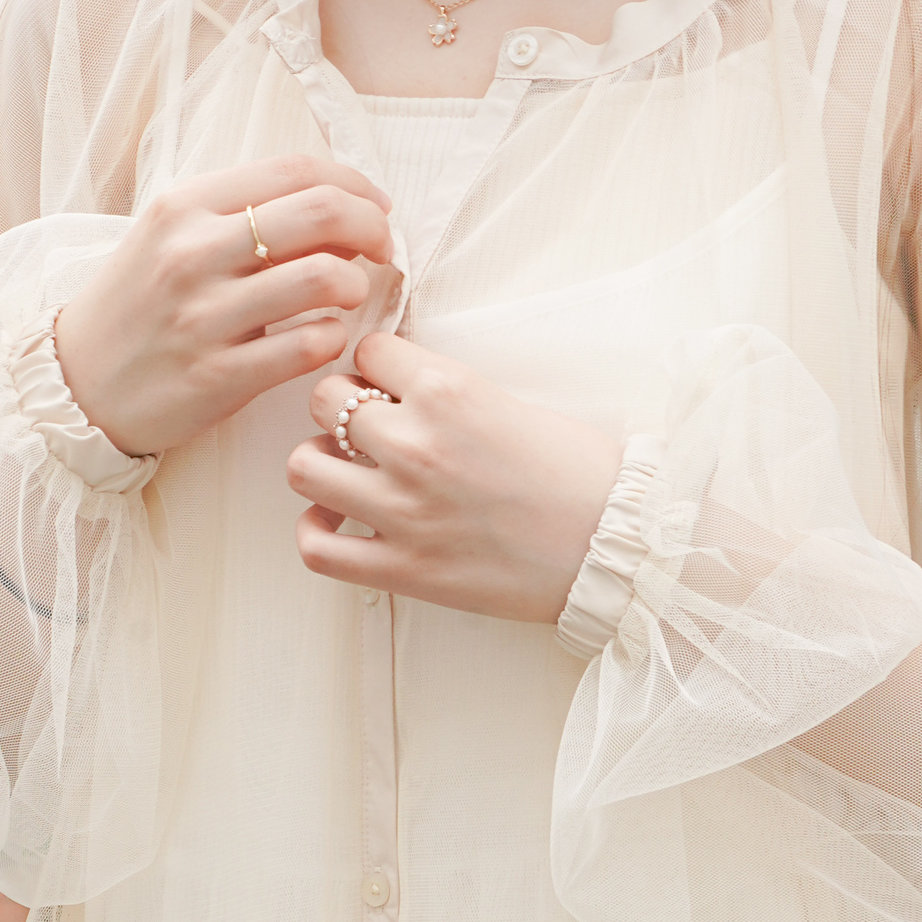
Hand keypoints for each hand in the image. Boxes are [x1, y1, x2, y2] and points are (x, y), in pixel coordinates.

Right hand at [54, 155, 393, 458]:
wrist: (77, 382)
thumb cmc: (140, 307)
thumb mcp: (172, 238)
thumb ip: (242, 216)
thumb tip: (335, 206)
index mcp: (186, 206)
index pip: (296, 171)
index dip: (354, 184)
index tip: (375, 207)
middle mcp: (193, 252)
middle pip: (320, 212)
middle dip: (372, 227)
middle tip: (383, 249)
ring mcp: (205, 316)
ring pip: (322, 279)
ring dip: (357, 284)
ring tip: (350, 296)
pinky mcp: (217, 376)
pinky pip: (306, 348)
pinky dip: (333, 338)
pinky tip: (327, 338)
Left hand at [287, 333, 623, 624]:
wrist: (618, 548)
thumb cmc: (582, 475)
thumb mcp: (512, 402)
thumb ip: (448, 392)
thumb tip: (399, 387)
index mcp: (447, 390)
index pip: (367, 351)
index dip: (377, 368)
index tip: (392, 387)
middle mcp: (415, 445)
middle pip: (322, 400)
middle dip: (340, 409)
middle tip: (368, 431)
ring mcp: (402, 511)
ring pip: (303, 467)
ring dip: (320, 464)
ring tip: (347, 474)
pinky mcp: (404, 569)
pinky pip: (317, 548)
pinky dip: (316, 532)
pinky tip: (338, 523)